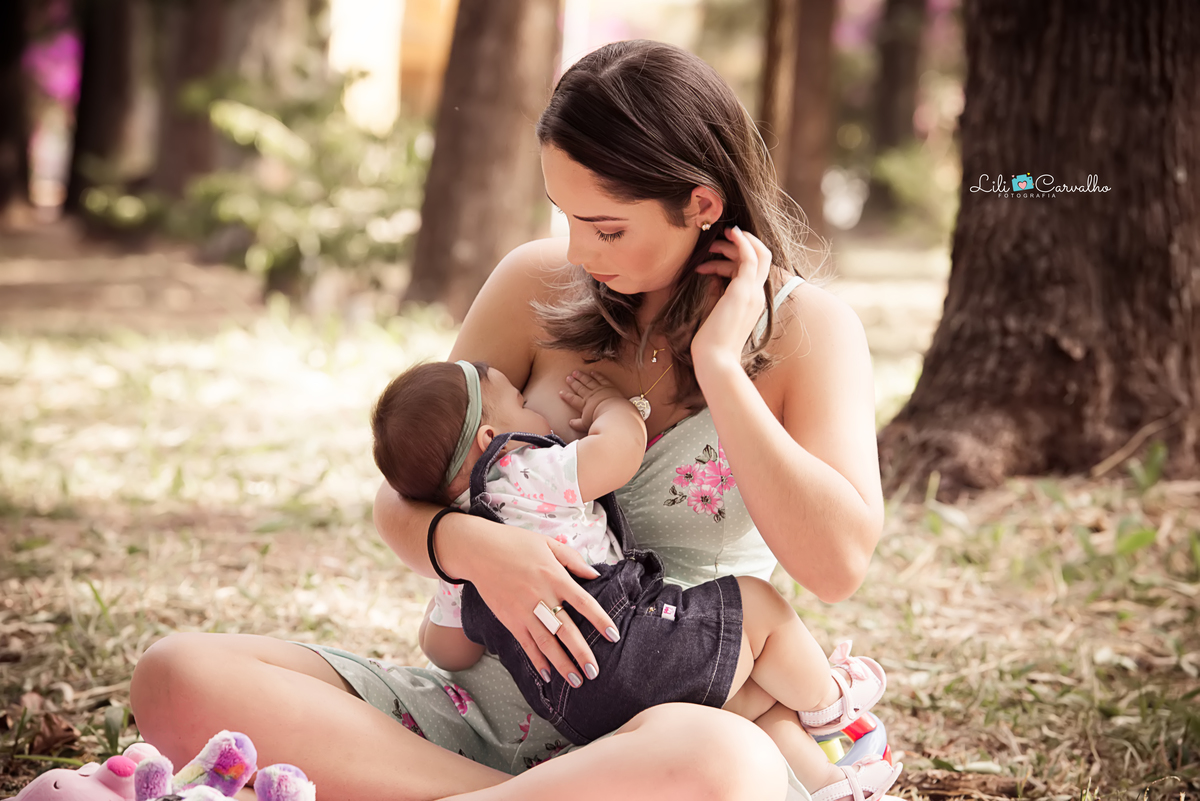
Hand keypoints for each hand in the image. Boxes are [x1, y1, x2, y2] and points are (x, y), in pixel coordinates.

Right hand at [448, 515, 618, 684]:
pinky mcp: (510, 620)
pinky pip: (526, 644)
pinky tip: (548, 675)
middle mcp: (541, 597)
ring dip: (562, 664)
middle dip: (581, 653)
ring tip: (577, 681)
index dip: (600, 620)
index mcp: (555, 577)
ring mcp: (524, 611)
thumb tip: (594, 575)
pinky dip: (537, 661)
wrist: (479, 551)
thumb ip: (572, 559)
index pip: (584, 603)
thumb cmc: (515, 544)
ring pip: (546, 643)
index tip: (614, 636)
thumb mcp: (547, 543)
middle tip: (595, 671)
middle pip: (566, 630)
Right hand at [560, 370, 628, 432]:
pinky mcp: (608, 386)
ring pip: (588, 381)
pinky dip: (596, 375)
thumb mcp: (586, 425)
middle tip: (568, 377)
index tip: (561, 392)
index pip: (572, 399)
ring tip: (576, 372)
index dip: (566, 396)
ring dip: (581, 376)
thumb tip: (570, 423)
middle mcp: (590, 395)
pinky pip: (601, 379)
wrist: (613, 413)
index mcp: (584, 404)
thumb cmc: (599, 419)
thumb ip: (577, 424)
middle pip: (579, 387)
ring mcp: (599, 390)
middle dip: (573, 382)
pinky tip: (592, 372)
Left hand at [691, 226, 772, 367]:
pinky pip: (750, 257)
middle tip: (716, 241)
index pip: (753, 272)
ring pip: (758, 254)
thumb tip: (710, 275)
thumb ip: (716, 293)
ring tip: (711, 245)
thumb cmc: (711, 343)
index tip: (717, 252)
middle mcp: (757, 296)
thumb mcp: (714, 312)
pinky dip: (742, 242)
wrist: (715, 360)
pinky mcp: (744, 290)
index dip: (738, 257)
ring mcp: (753, 293)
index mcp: (752, 303)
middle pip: (762, 259)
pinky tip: (730, 235)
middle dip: (741, 244)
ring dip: (736, 243)